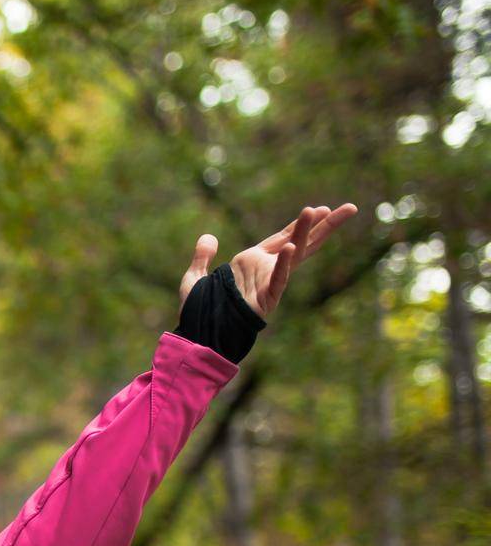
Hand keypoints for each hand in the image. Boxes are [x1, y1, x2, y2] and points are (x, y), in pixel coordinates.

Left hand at [179, 203, 359, 320]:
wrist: (197, 337)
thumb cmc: (199, 312)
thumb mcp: (195, 277)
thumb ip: (202, 257)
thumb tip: (208, 237)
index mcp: (252, 262)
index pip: (284, 236)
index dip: (302, 223)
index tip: (321, 208)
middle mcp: (265, 270)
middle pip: (301, 242)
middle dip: (325, 226)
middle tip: (351, 208)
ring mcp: (267, 284)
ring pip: (292, 256)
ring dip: (304, 233)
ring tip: (317, 211)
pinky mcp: (265, 299)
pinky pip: (277, 280)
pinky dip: (284, 265)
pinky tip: (293, 247)